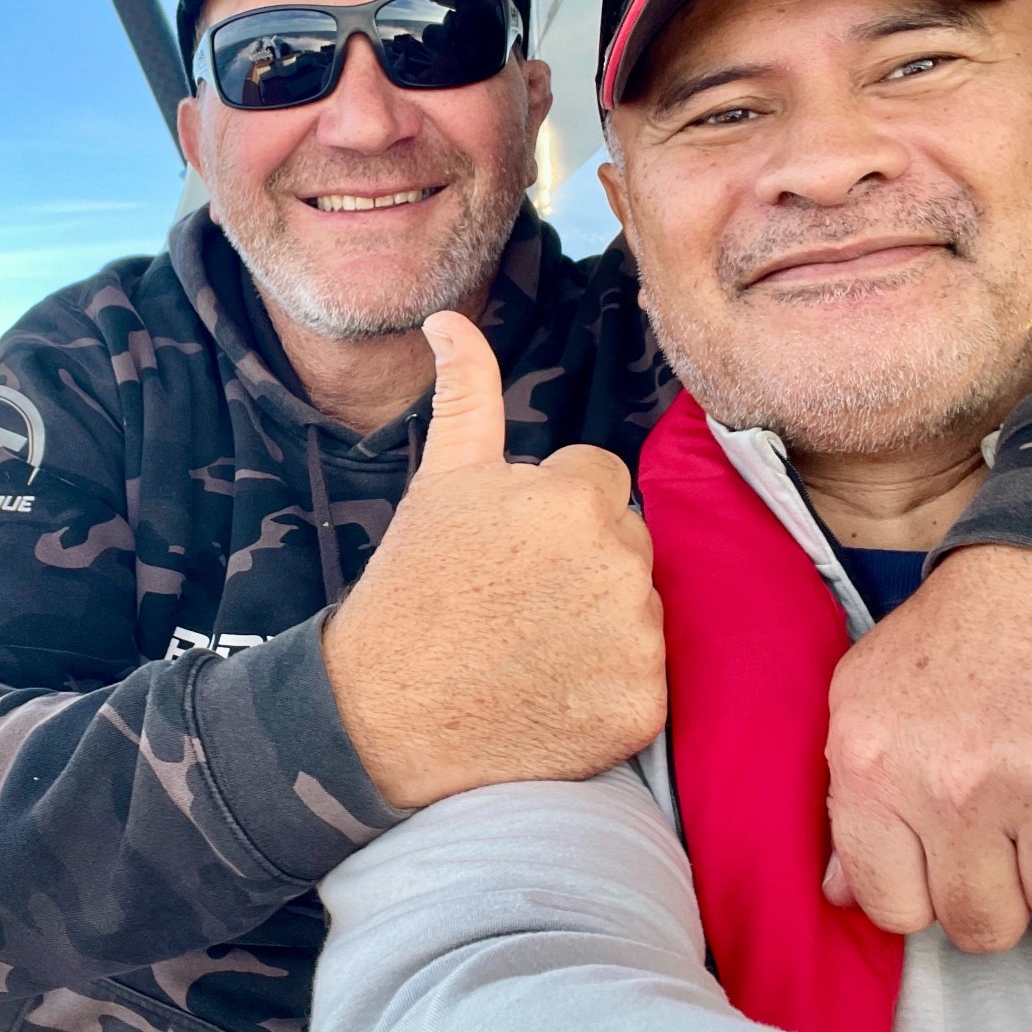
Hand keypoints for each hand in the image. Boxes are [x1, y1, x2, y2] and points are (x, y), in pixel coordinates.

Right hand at [322, 311, 666, 809]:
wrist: (384, 712)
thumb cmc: (412, 587)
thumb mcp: (439, 481)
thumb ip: (466, 393)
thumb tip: (448, 319)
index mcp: (577, 496)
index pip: (602, 482)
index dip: (552, 514)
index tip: (508, 551)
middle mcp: (619, 561)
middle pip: (628, 542)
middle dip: (584, 562)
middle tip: (516, 599)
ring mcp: (634, 639)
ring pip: (641, 608)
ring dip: (602, 623)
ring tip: (530, 645)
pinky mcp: (641, 706)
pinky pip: (647, 678)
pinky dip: (609, 688)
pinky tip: (551, 691)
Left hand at [824, 544, 1031, 951]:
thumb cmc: (954, 640)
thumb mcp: (866, 701)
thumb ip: (849, 801)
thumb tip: (842, 892)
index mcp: (875, 766)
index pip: (895, 909)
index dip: (922, 895)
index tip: (939, 866)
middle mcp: (957, 783)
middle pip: (983, 927)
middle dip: (997, 896)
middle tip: (1004, 843)